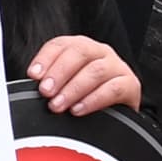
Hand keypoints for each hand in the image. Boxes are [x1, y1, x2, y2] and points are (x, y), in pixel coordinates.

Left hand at [26, 33, 140, 117]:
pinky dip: (94, 99)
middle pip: (80, 52)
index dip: (45, 58)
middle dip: (59, 73)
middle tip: (46, 92)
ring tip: (59, 105)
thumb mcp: (66, 86)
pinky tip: (79, 109)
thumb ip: (50, 83)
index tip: (33, 75)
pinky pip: (114, 88)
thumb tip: (30, 88)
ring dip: (74, 89)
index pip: (61, 44)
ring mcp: (117, 67)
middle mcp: (100, 52)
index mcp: (81, 47)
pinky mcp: (131, 85)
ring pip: (96, 70)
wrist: (117, 116)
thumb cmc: (86, 98)